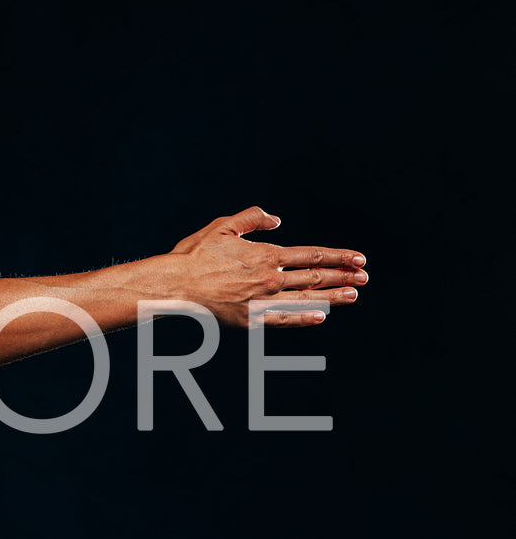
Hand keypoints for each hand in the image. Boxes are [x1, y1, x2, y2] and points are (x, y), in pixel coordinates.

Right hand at [169, 206, 366, 327]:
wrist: (173, 286)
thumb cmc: (194, 255)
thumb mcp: (223, 225)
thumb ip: (253, 218)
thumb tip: (277, 219)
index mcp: (266, 255)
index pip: (312, 256)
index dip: (338, 256)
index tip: (358, 258)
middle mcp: (270, 279)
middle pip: (315, 277)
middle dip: (343, 276)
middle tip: (364, 278)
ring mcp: (261, 302)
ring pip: (306, 299)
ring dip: (333, 297)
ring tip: (354, 295)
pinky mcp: (250, 320)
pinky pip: (284, 319)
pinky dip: (304, 318)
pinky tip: (321, 316)